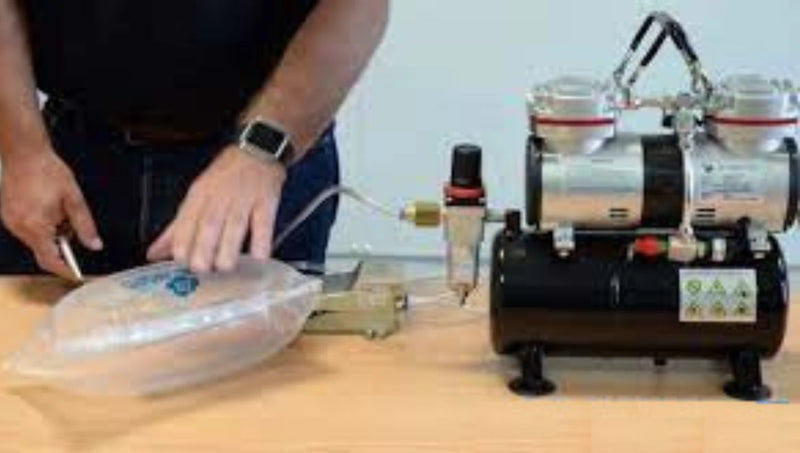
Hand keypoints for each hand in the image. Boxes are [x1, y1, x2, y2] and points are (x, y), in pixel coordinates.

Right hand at [0, 148, 102, 278]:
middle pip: (42, 250)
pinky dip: (41, 226)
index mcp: (36, 226)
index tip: (77, 274)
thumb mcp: (74, 199)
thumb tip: (94, 244)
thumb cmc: (47, 171)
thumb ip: (85, 225)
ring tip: (59, 209)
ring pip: (35, 240)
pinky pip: (27, 230)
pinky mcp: (7, 215)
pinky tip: (47, 208)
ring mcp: (10, 222)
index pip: (50, 260)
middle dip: (60, 244)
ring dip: (50, 234)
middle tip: (70, 224)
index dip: (65, 270)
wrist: (24, 153)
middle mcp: (19, 228)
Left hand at [147, 146, 285, 272]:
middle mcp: (219, 196)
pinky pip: (264, 223)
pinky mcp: (267, 201)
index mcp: (199, 195)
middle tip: (202, 269)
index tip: (181, 262)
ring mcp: (244, 198)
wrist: (257, 151)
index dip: (182, 243)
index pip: (185, 220)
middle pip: (209, 224)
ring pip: (235, 225)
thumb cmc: (224, 177)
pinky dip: (261, 240)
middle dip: (203, 249)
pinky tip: (258, 257)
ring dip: (229, 248)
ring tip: (225, 267)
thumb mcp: (196, 196)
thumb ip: (177, 228)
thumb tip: (153, 254)